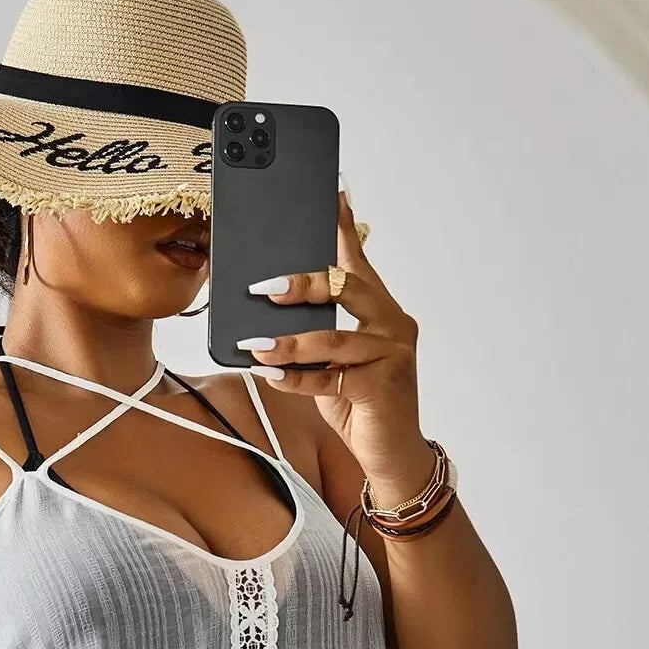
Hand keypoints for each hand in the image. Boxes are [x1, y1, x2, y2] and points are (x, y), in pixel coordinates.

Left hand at [238, 188, 435, 500]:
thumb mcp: (337, 361)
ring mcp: (391, 355)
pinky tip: (269, 374)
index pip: (359, 261)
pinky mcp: (382, 387)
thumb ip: (317, 333)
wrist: (392, 454)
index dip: (344, 227)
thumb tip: (268, 312)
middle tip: (264, 286)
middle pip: (346, 288)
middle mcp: (393, 325)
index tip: (330, 193)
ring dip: (288, 342)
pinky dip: (295, 378)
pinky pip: (330, 378)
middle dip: (302, 284)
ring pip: (332, 339)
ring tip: (255, 343)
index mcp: (382, 311)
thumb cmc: (361, 404)